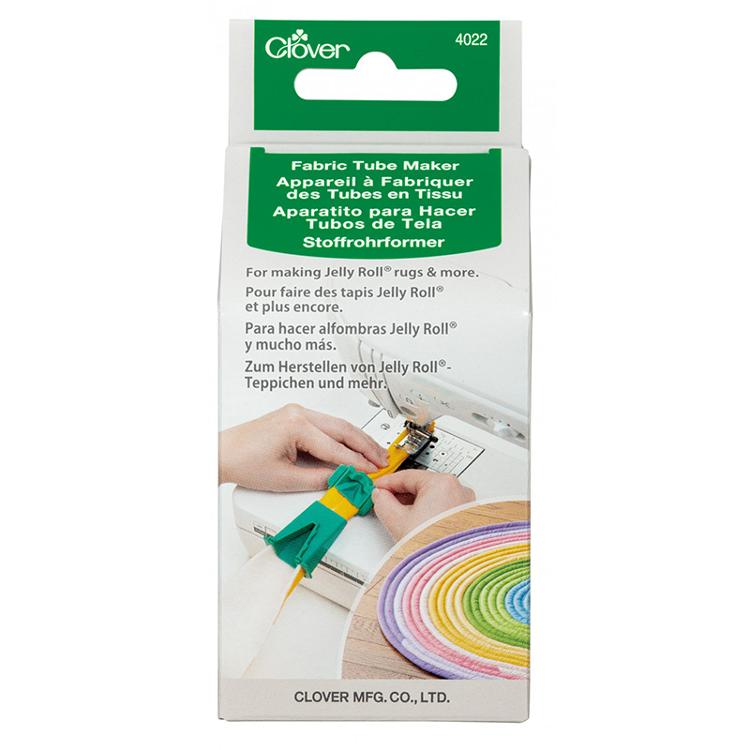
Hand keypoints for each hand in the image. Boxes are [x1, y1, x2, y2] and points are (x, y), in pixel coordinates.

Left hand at [219, 404, 388, 491]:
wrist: (222, 453)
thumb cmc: (244, 462)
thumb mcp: (285, 479)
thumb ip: (319, 479)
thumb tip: (341, 480)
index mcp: (297, 425)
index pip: (336, 448)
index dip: (358, 464)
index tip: (372, 473)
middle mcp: (299, 413)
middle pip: (344, 429)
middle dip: (366, 446)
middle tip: (383, 461)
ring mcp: (297, 412)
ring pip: (338, 425)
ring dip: (357, 440)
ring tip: (374, 455)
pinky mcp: (295, 416)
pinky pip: (327, 425)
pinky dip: (342, 437)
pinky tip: (353, 447)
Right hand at [372, 470, 475, 540]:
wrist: (449, 572)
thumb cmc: (432, 549)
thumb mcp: (396, 521)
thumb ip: (382, 502)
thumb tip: (380, 496)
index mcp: (442, 483)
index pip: (407, 476)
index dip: (387, 482)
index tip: (378, 487)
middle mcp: (458, 489)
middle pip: (421, 485)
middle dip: (401, 494)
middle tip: (384, 502)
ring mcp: (466, 503)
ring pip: (433, 497)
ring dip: (415, 504)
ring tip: (400, 518)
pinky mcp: (468, 517)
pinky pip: (444, 507)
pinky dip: (429, 512)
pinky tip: (417, 524)